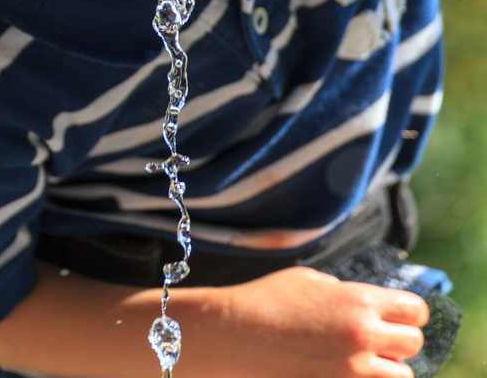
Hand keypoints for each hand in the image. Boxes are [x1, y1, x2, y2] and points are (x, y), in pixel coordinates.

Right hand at [194, 266, 429, 377]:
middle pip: (413, 344)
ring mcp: (352, 371)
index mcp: (358, 301)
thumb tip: (360, 304)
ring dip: (387, 368)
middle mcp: (362, 337)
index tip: (398, 315)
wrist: (234, 336)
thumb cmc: (266, 301)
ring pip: (400, 377)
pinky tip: (346, 371)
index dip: (408, 312)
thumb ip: (342, 292)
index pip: (415, 310)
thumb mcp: (308, 280)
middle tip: (380, 338)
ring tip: (362, 361)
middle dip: (400, 340)